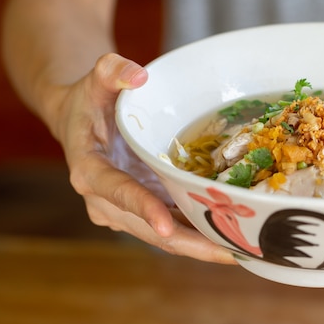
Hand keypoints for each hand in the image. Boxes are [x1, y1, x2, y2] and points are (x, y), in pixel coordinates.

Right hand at [53, 53, 236, 263]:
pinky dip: (198, 235)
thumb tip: (139, 75)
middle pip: (149, 229)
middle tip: (233, 252)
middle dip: (190, 242)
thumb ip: (112, 71)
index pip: (117, 191)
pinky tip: (233, 238)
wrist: (78, 122)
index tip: (167, 226)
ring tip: (244, 250)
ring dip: (201, 246)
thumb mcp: (95, 79)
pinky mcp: (139, 212)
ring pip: (164, 237)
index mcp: (89, 171)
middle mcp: (103, 201)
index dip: (142, 208)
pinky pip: (171, 228)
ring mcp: (122, 212)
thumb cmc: (89, 100)